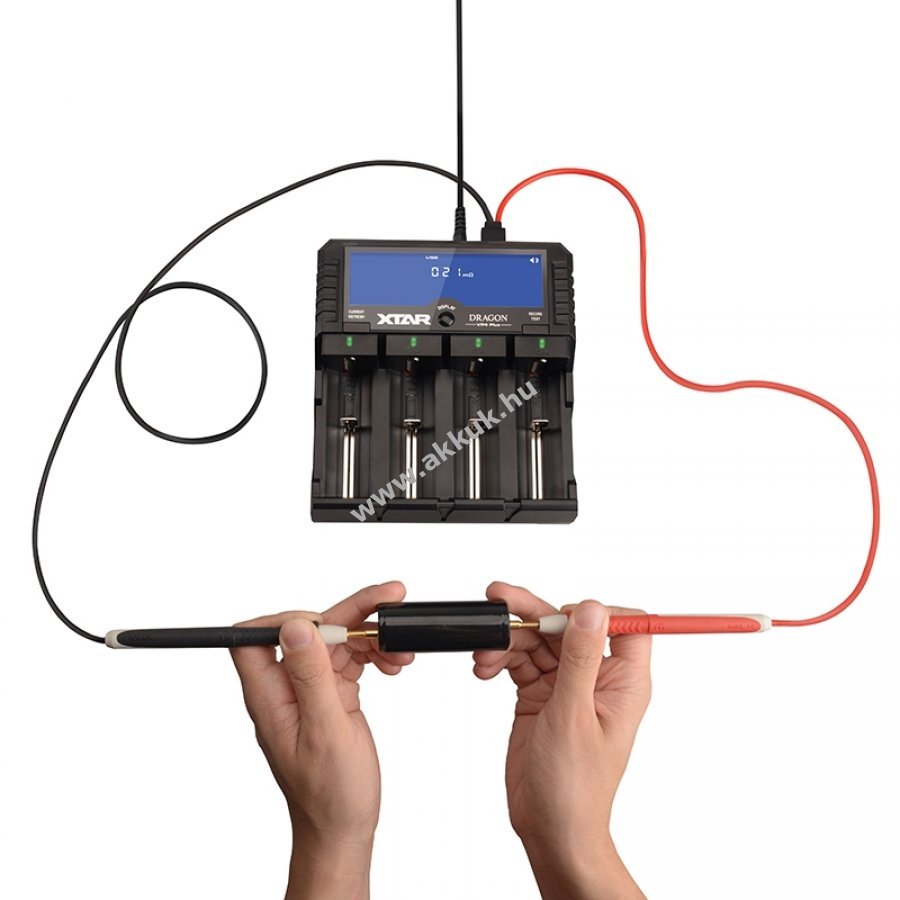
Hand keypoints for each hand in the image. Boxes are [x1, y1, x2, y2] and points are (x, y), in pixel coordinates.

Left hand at [230, 581, 411, 899]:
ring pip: (334, 641)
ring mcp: (309, 690)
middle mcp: (285, 687)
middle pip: (309, 630)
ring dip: (369, 636)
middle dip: (350, 614)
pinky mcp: (331, 694)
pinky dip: (374, 655)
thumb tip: (295, 627)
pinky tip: (394, 663)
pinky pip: (350, 659)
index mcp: (270, 695)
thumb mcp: (324, 732)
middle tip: (390, 600)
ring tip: (400, 650)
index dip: (292, 617)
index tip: (332, 620)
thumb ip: (310, 677)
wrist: (344, 826)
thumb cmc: (330, 793)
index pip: (258, 635)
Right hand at [473, 582, 650, 899]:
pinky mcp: (540, 696)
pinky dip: (500, 659)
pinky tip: (484, 668)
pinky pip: (520, 662)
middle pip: (568, 625)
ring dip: (509, 640)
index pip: (624, 623)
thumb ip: (580, 658)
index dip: (594, 610)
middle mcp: (596, 678)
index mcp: (623, 681)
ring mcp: (566, 686)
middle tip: (500, 600)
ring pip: (539, 641)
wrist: (549, 827)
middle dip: (533, 613)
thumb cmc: (575, 786)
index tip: (561, 612)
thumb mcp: (574, 715)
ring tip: (485, 653)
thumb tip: (590, 609)